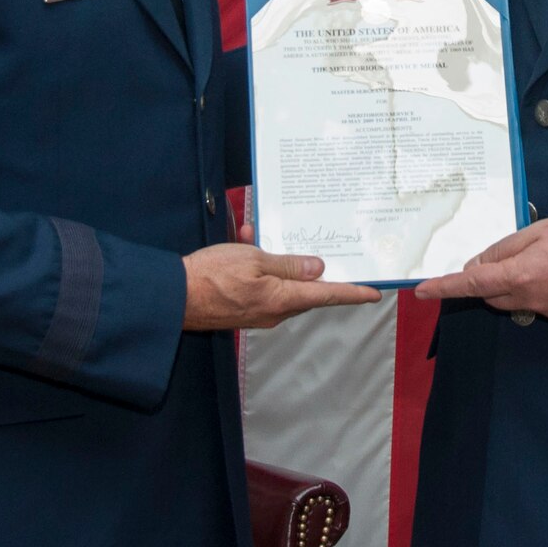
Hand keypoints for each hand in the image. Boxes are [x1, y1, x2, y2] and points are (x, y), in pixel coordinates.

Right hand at [183, 242, 382, 330]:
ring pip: (280, 282)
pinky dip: (255, 264)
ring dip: (275, 260)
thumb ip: (288, 265)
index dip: (352, 292)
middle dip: (309, 268)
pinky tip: (242, 240)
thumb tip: (318, 269)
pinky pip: (260, 284)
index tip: (374, 293)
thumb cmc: (212, 276)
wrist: (173, 297)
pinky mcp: (242, 307)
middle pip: (305, 290)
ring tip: (255, 235)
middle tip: (320, 248)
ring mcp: (258, 311)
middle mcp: (274, 311)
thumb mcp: (254, 260)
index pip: (327, 295)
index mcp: (282, 299)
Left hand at [412, 216, 547, 319]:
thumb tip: (478, 265)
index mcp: (519, 276)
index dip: (444, 287)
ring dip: (508, 284)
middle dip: (485, 279)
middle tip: (499, 256)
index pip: (471, 284)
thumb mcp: (538, 231)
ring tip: (533, 257)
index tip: (421, 291)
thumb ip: (504, 248)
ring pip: (510, 300)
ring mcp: (545, 309)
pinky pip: (531, 302)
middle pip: (489, 294)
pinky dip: (530, 288)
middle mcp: (528, 298)